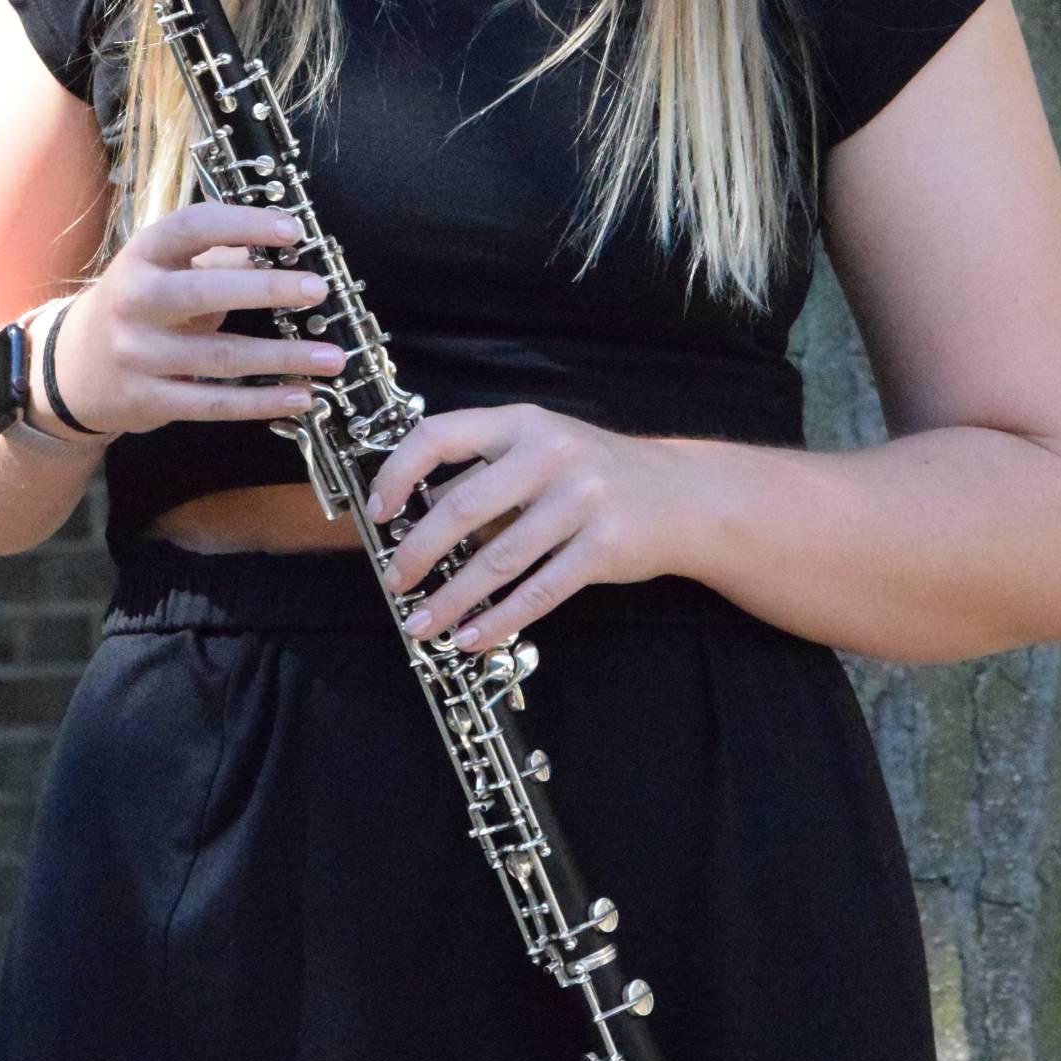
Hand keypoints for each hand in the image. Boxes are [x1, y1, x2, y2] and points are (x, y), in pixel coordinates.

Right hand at [46, 202, 343, 436]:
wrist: (73, 367)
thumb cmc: (140, 303)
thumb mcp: (164, 267)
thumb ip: (218, 258)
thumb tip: (286, 249)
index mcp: (142, 254)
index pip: (192, 227)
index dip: (243, 224)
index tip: (293, 229)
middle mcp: (135, 300)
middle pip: (205, 292)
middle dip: (267, 289)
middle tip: (318, 289)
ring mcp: (138, 353)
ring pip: (220, 356)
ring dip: (283, 358)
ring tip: (332, 357)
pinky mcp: (149, 399)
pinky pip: (214, 402)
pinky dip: (263, 401)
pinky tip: (302, 395)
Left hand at [366, 404, 700, 651]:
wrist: (682, 496)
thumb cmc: (596, 473)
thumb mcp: (540, 453)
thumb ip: (483, 476)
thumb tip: (414, 514)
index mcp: (522, 423)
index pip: (440, 436)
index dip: (398, 473)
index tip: (378, 511)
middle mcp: (550, 454)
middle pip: (463, 508)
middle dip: (418, 552)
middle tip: (394, 582)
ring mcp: (581, 500)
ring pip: (498, 560)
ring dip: (451, 598)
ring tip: (421, 623)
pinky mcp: (603, 547)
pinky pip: (539, 592)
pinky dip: (499, 619)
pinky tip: (472, 637)